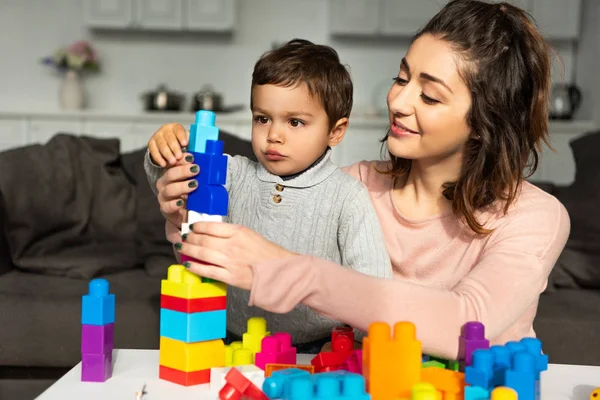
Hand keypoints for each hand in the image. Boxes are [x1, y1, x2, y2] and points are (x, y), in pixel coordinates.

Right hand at [148, 123, 187, 166]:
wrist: (169, 147)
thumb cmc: (181, 144)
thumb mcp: (187, 143)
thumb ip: (191, 147)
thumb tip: (194, 155)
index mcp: (176, 127)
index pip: (178, 130)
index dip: (182, 136)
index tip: (185, 144)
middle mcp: (166, 130)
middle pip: (170, 138)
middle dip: (174, 148)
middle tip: (179, 157)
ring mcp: (157, 136)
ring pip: (161, 144)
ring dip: (167, 154)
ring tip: (173, 162)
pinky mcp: (151, 143)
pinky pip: (154, 151)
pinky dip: (159, 158)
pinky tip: (163, 164)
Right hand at [156, 159, 199, 228]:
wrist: (186, 216)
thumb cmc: (191, 197)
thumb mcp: (195, 183)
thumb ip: (197, 174)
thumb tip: (208, 163)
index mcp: (171, 174)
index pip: (173, 163)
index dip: (181, 159)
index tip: (191, 157)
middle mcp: (165, 184)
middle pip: (170, 174)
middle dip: (183, 171)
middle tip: (196, 169)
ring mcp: (164, 197)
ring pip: (169, 189)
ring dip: (182, 186)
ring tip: (194, 184)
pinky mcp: (165, 209)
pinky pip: (168, 206)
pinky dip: (174, 204)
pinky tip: (181, 202)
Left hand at [177, 222, 294, 289]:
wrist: (279, 270)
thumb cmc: (266, 252)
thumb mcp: (250, 234)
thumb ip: (231, 233)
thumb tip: (211, 232)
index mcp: (238, 232)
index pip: (211, 226)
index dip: (198, 226)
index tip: (192, 227)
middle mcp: (232, 246)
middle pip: (203, 239)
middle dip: (190, 238)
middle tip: (184, 237)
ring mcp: (229, 262)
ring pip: (202, 254)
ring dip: (189, 250)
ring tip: (182, 247)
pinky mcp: (229, 277)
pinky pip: (207, 271)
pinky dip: (195, 267)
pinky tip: (188, 263)